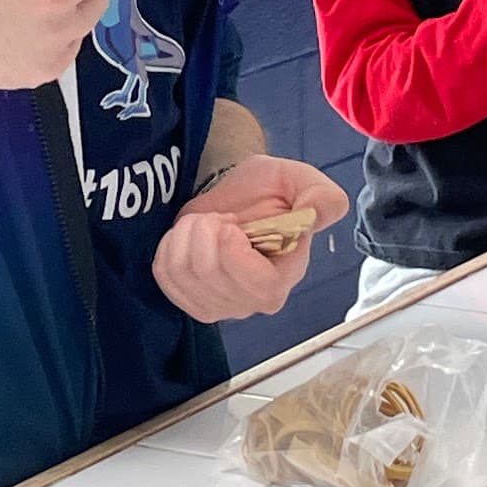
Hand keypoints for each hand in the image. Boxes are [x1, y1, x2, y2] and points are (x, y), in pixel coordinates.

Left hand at [153, 155, 350, 323]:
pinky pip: (165, 277)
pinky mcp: (191, 299)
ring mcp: (220, 305)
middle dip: (205, 230)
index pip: (260, 287)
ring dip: (186, 233)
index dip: (234, 254)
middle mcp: (254, 301)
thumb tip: (315, 213)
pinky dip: (169, 246)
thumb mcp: (302, 181)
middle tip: (221, 217)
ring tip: (206, 222)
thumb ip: (322, 197)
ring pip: (182, 274)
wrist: (239, 195)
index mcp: (285, 275)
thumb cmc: (272, 190)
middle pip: (211, 276)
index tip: (231, 223)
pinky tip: (189, 236)